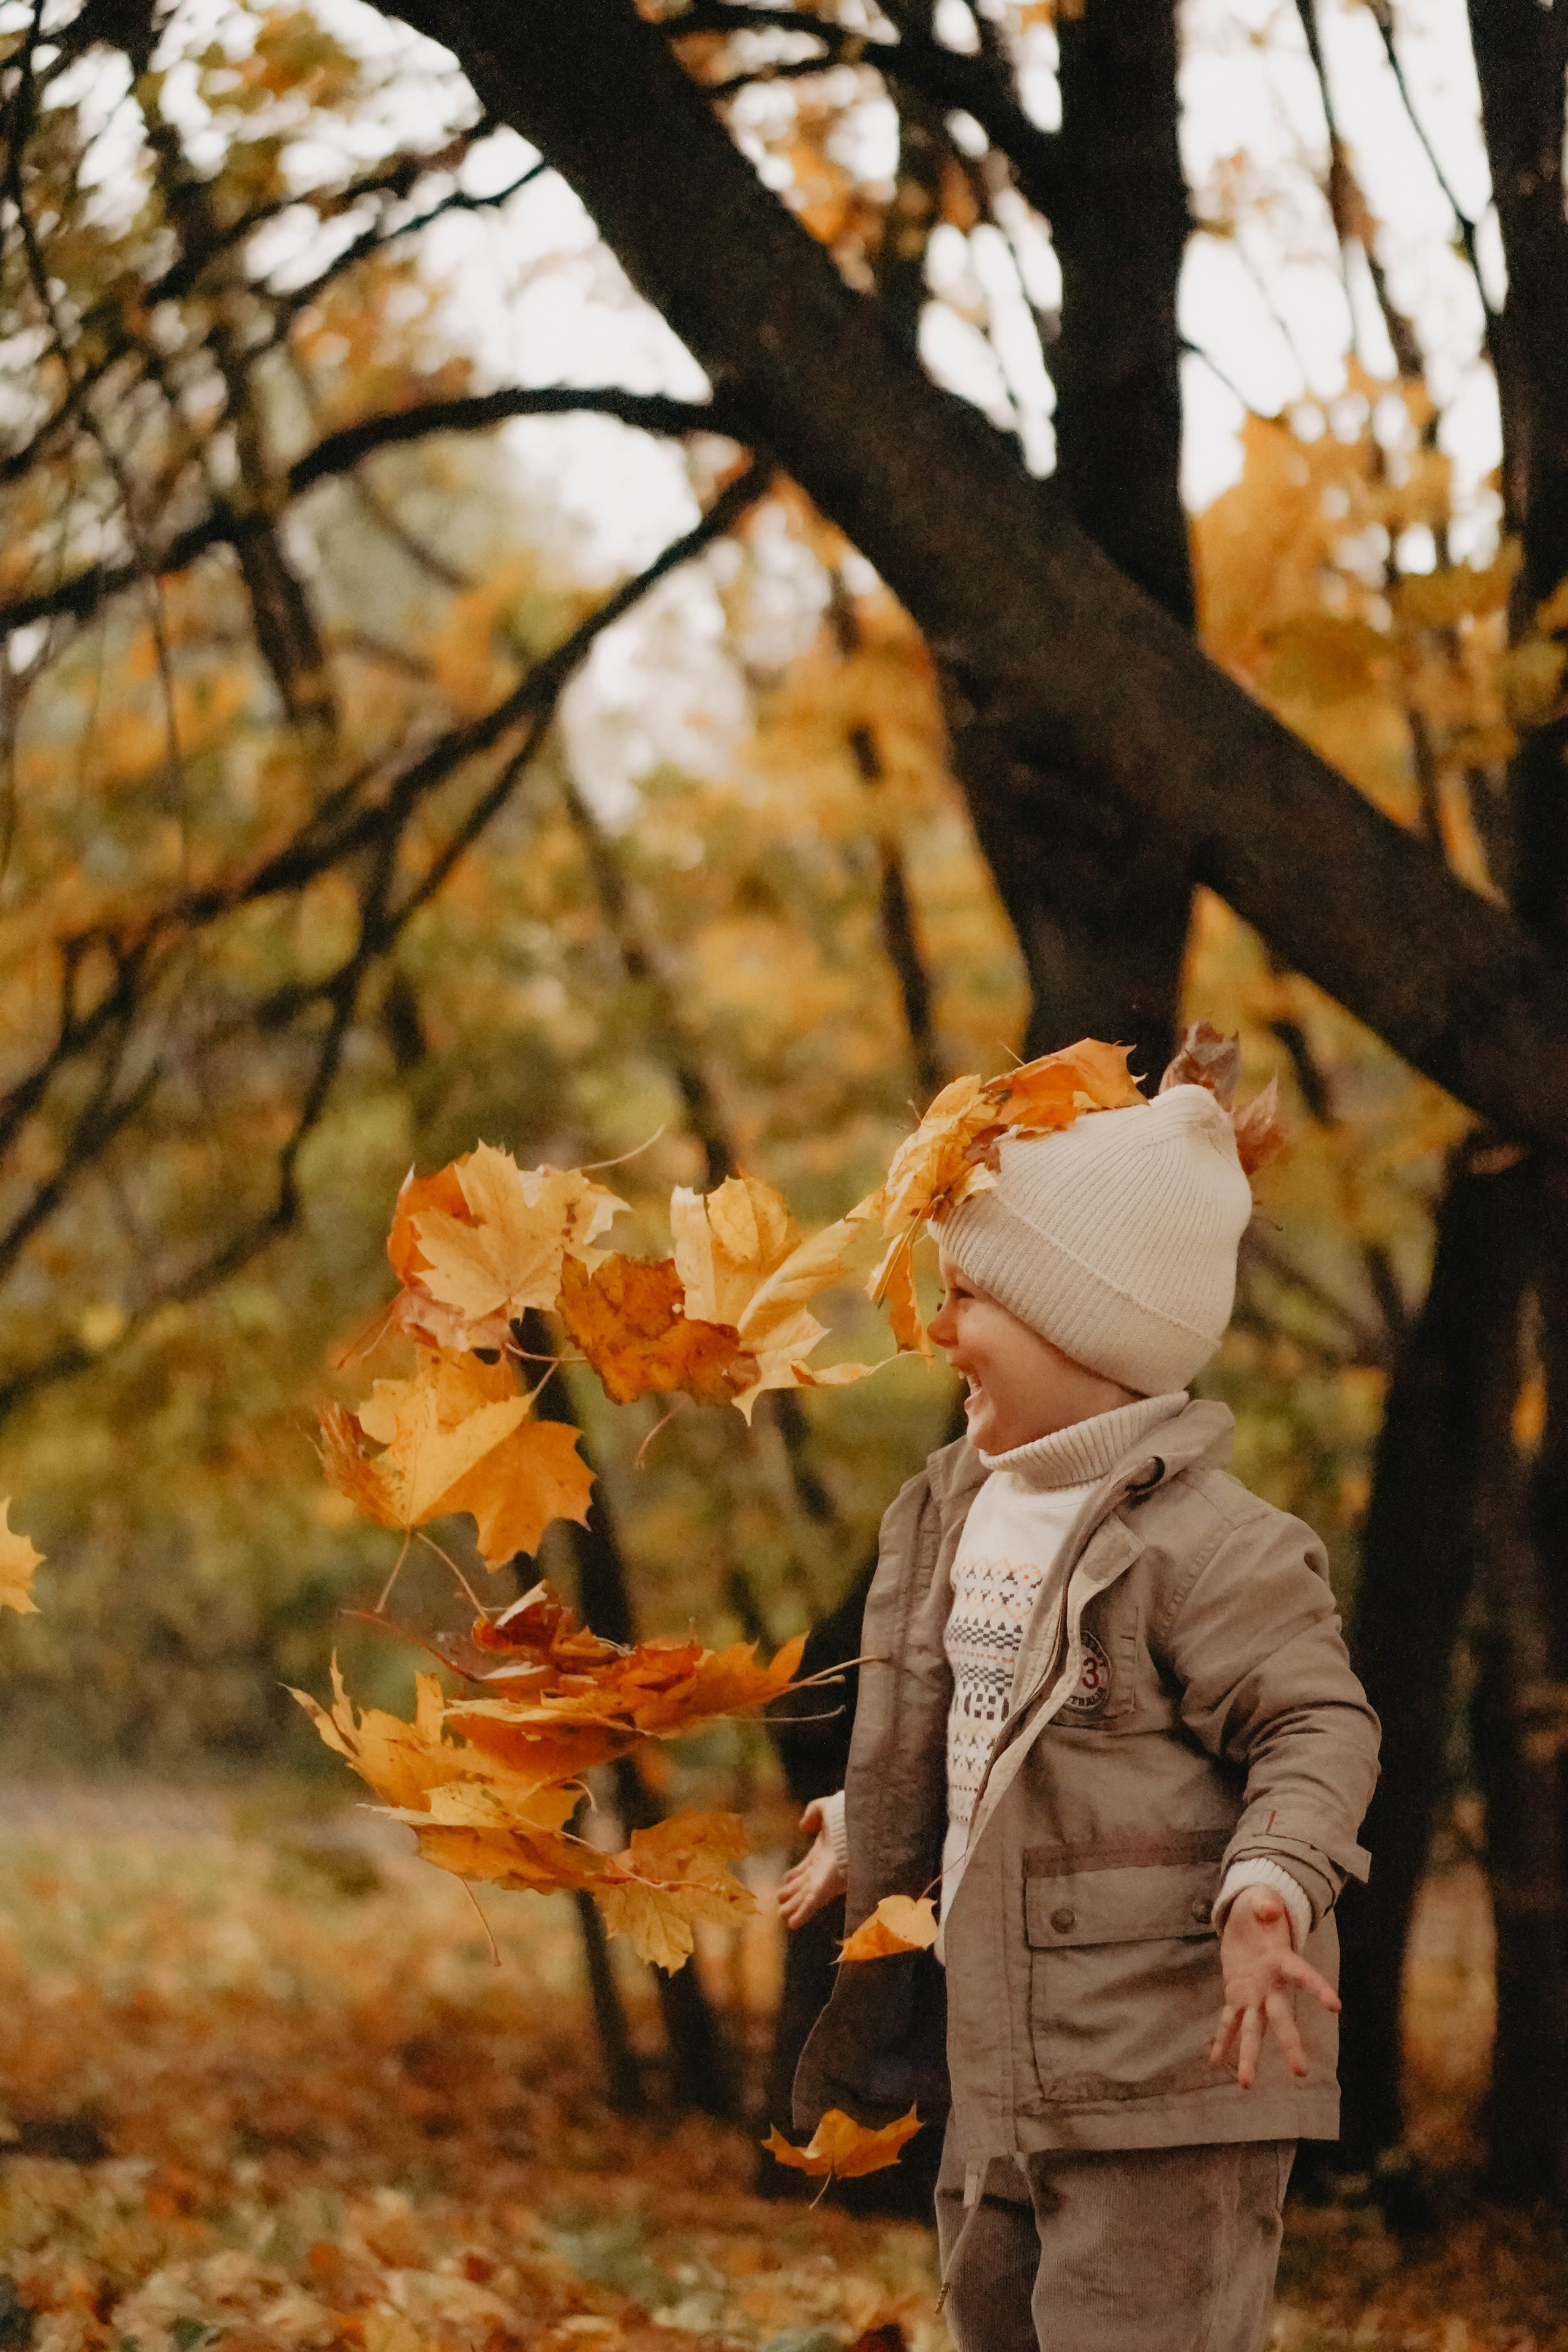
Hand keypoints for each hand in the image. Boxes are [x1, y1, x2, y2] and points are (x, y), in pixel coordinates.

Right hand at [777, 1798, 846, 1929]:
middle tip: (779, 1900)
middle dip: (791, 1894)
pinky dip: (801, 1913)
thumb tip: (802, 1826)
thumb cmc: (847, 1817)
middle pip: (802, 1885)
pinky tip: (792, 1924)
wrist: (861, 1827)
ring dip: (793, 1907)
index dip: (794, 1875)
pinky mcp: (826, 1888)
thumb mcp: (827, 1808)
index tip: (784, 1881)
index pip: (805, 1868)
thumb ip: (813, 1812)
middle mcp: (822, 1869)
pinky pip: (811, 1904)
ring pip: (804, 1898)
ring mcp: (823, 1880)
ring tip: (782, 1916)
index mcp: (822, 1852)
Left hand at [1210, 1883, 1339, 2087]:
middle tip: (1301, 2072)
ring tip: (1245, 2084)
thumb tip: (1269, 1908)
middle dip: (1289, 2043)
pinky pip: (1228, 2021)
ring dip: (1249, 2055)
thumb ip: (1266, 1905)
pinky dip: (1222, 2040)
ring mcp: (1254, 1994)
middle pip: (1281, 2017)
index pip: (1301, 1974)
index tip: (1335, 2005)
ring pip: (1254, 2029)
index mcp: (1281, 1960)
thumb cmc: (1261, 1910)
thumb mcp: (1263, 1901)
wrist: (1250, 1920)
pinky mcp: (1237, 1996)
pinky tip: (1215, 2061)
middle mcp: (1271, 1985)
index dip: (1316, 1987)